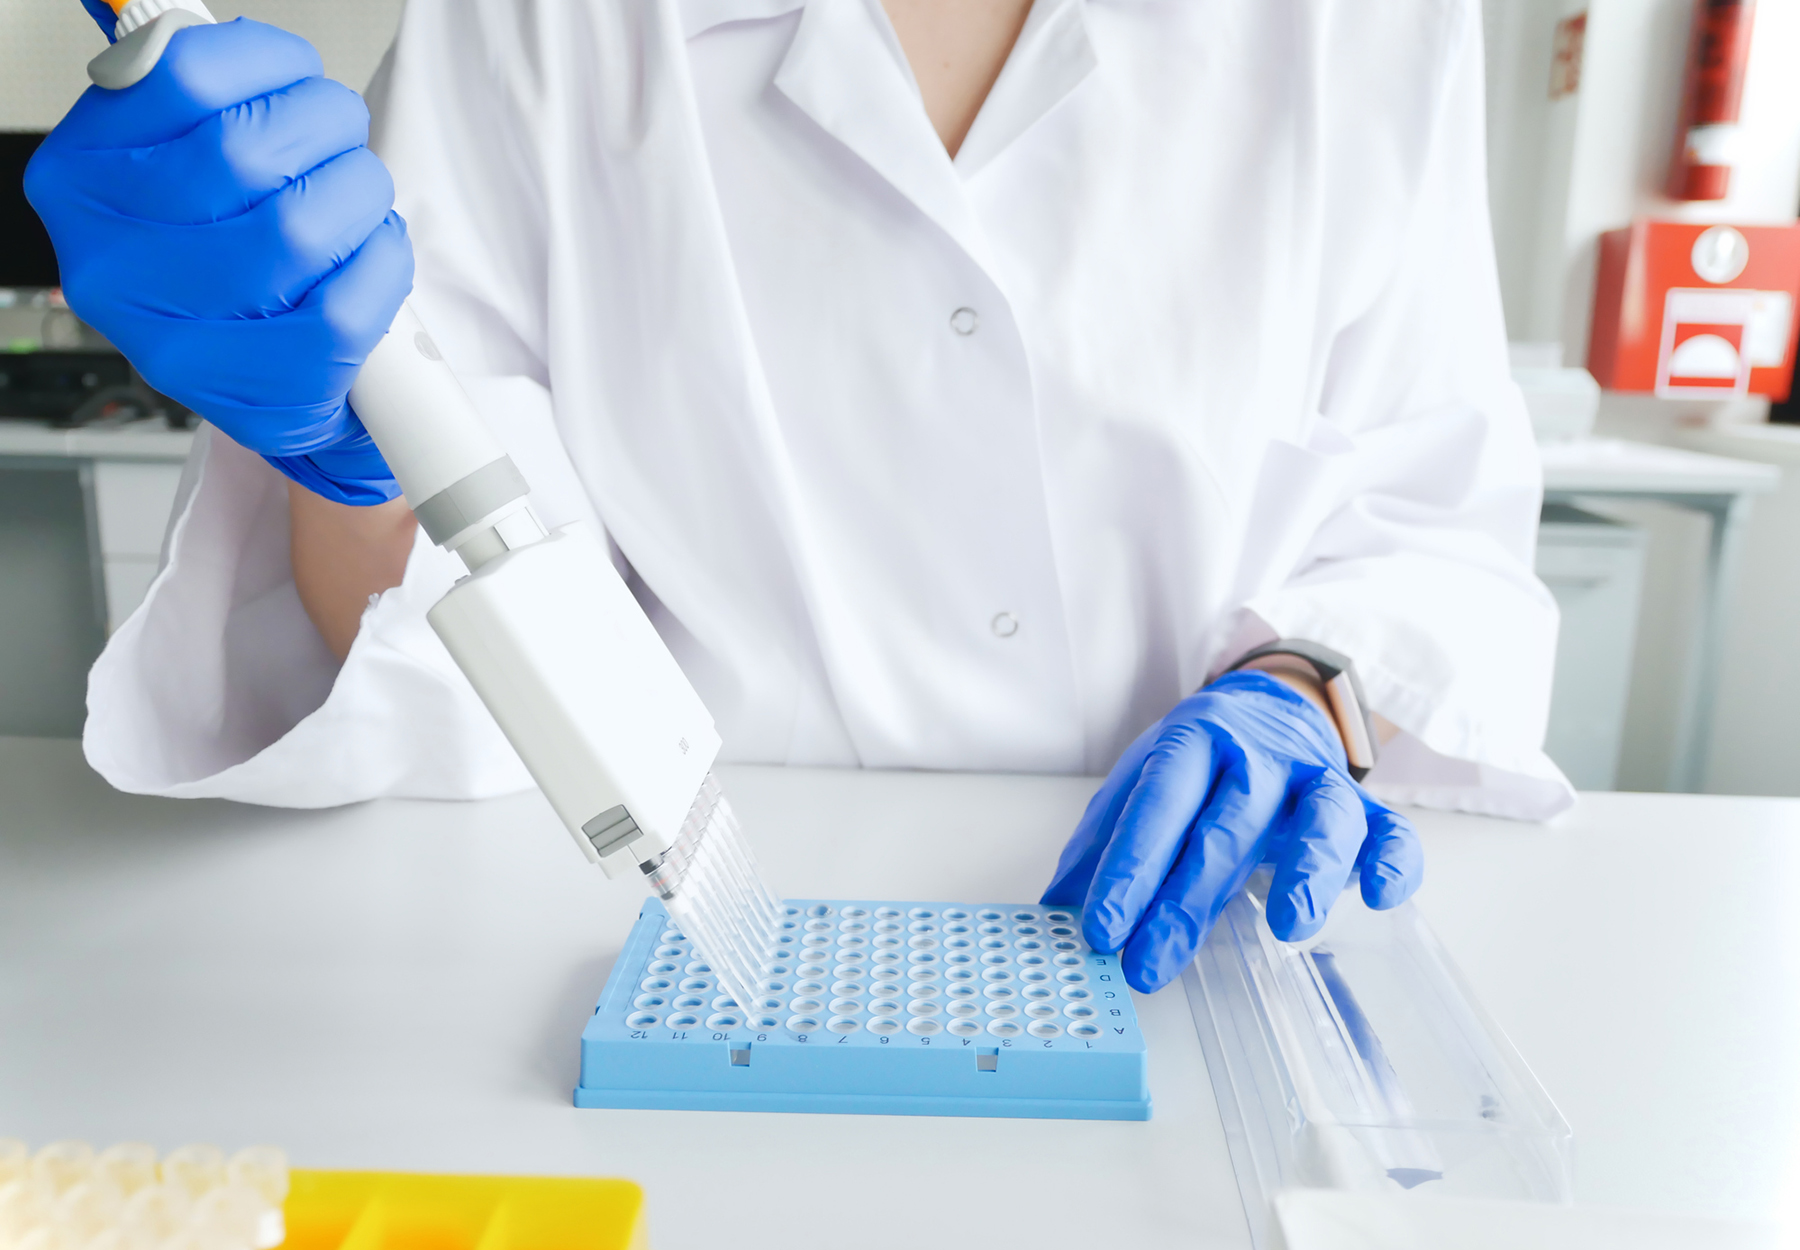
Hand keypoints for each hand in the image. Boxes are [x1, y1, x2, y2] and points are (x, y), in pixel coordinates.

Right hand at [25, 18, 410, 504]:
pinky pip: (347, 304)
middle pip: (248, 149)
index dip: (267, 60)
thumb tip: (239, 44)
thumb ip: (196, 104)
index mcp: (83, 181)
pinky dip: (381, 263)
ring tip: (360, 196)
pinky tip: (371, 254)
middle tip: (342, 136)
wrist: (265, 389)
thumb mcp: (178, 167)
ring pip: (301, 226)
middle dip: (326, 125)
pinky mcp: (258, 389)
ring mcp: (182, 338)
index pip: (182, 77)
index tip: (298, 71)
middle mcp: (115, 263)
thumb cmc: (224, 261)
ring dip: (360, 193)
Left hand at [1041, 671, 1421, 991]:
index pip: (1157, 806)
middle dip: (1187, 899)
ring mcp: (1316, 777)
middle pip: (1226, 824)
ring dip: (1308, 868)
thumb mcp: (1139, 785)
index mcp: (1192, 743)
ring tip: (1289, 927)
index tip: (1101, 928)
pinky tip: (1376, 896)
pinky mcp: (1365, 803)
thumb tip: (1053, 914)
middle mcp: (1258, 756)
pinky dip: (1394, 860)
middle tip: (1152, 962)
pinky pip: (1391, 828)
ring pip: (1324, 815)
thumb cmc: (1199, 762)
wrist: (1272, 705)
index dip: (1128, 868)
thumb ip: (1100, 848)